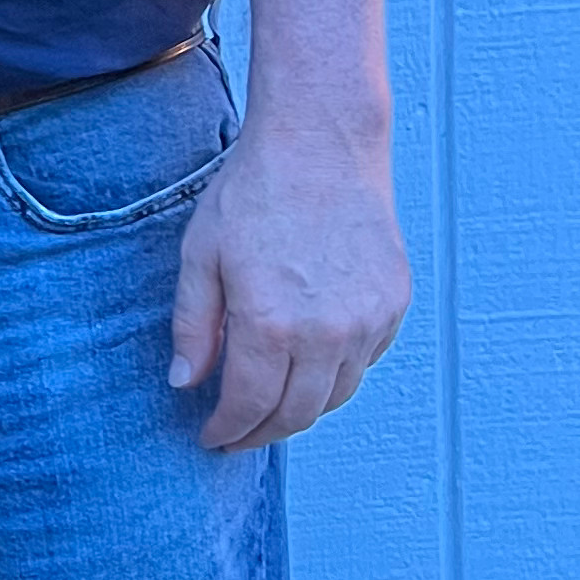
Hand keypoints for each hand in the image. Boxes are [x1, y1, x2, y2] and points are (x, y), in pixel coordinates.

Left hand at [170, 121, 408, 447]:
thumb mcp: (200, 257)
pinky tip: (307, 363)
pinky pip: (365, 362)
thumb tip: (185, 383)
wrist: (320, 143)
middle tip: (237, 434)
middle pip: (296, 414)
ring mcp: (367, 320)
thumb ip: (192, 327)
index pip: (249, 407)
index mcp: (270, 325)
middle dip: (261, 433)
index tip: (210, 437)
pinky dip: (335, 375)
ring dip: (300, 409)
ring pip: (335, 395)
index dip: (227, 431)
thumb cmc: (251, 194)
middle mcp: (326, 332)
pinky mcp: (393, 303)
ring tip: (269, 404)